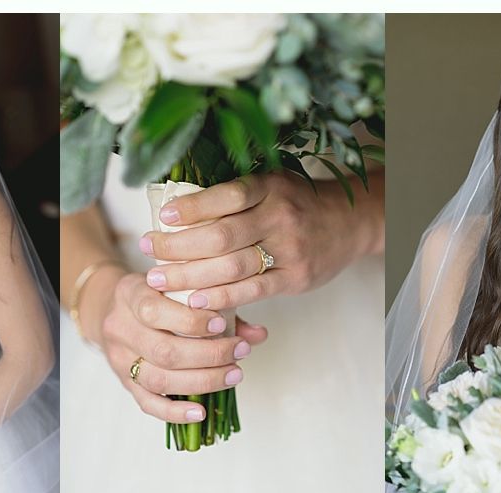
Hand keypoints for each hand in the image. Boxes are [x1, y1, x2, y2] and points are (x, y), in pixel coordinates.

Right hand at [86, 269, 267, 422]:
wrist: (110, 307)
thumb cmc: (155, 295)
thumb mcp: (178, 288)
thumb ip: (218, 305)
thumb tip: (258, 334)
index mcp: (130, 295)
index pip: (154, 310)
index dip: (190, 321)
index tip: (222, 323)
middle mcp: (120, 328)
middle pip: (162, 350)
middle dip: (208, 355)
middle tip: (240, 351)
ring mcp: (119, 359)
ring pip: (158, 379)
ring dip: (201, 381)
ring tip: (233, 375)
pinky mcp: (124, 383)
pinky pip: (148, 403)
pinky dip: (176, 412)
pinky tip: (202, 412)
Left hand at [139, 170, 382, 310]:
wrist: (351, 223)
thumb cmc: (298, 202)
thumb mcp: (272, 184)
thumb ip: (235, 193)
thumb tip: (177, 204)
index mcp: (271, 187)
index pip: (227, 196)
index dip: (192, 207)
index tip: (162, 217)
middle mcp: (281, 216)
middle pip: (222, 235)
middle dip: (178, 246)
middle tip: (149, 251)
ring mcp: (290, 250)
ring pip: (232, 266)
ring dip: (190, 275)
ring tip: (161, 279)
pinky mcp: (296, 278)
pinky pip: (252, 291)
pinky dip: (221, 297)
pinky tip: (195, 300)